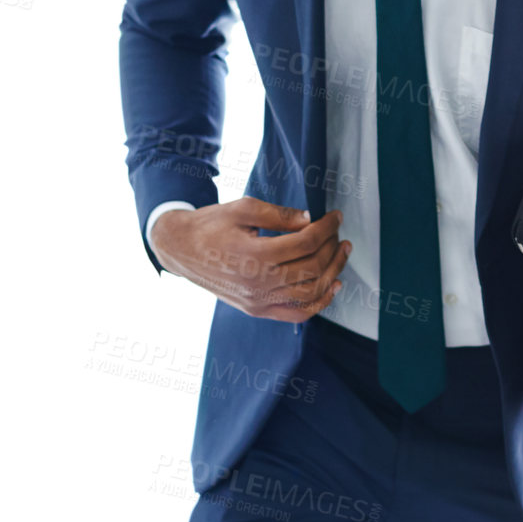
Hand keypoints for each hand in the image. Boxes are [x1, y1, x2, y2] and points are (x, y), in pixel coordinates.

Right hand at [150, 198, 351, 321]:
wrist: (181, 249)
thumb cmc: (211, 225)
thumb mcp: (243, 208)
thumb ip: (279, 214)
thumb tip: (310, 220)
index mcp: (256, 255)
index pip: (306, 242)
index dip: (327, 228)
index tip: (336, 217)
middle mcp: (258, 283)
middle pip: (313, 267)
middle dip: (333, 248)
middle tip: (339, 233)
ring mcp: (258, 301)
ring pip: (311, 292)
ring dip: (333, 272)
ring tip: (341, 253)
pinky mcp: (257, 310)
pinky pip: (297, 314)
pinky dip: (320, 302)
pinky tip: (333, 285)